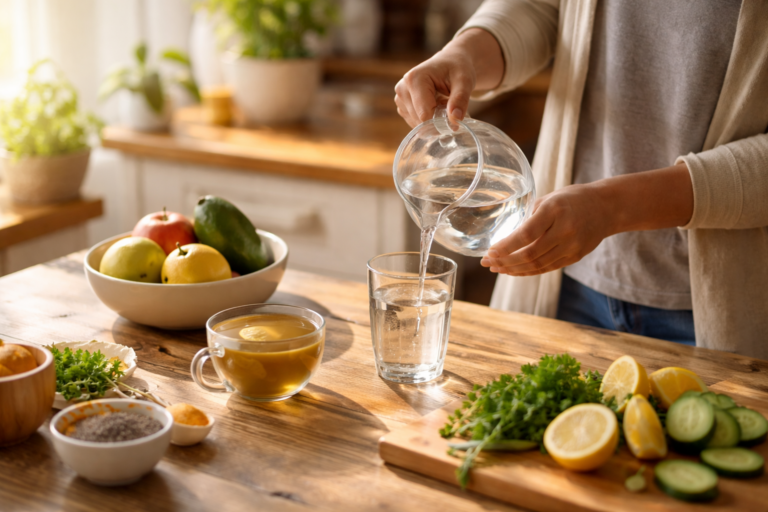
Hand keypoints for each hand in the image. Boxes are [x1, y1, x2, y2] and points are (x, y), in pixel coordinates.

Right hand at [395, 28, 503, 127]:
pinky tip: (435, 105)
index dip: (441, 122)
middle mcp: (402, 88)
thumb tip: (455, 119)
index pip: (424, 114)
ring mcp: (400, 98)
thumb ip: (460, 99)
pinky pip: (415, 122)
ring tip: (442, 102)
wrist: (450, 62)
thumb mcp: (464, 81)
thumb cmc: (457, 68)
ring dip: (433, 119)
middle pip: (420, 120)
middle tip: (450, 105)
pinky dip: (427, 119)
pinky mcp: (402, 105)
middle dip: (437, 120)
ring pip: (417, 123)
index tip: (455, 118)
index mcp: (414, 79)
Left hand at [480, 163, 694, 276]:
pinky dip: (528, 271)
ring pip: (538, 265)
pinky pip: (547, 268)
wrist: (606, 207)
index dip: (505, 247)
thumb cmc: (571, 199)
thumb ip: (529, 217)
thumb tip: (504, 235)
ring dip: (514, 269)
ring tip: (497, 268)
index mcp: (555, 211)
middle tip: (487, 263)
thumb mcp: (549, 199)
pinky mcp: (575, 257)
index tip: (489, 251)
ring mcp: (572, 246)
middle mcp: (565, 230)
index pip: (526, 234)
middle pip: (530, 254)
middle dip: (504, 262)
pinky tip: (514, 270)